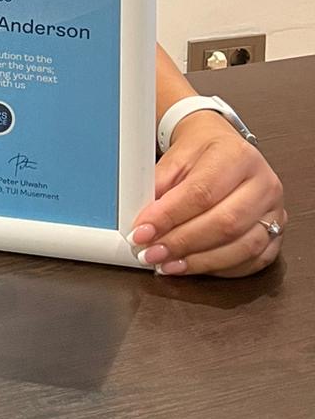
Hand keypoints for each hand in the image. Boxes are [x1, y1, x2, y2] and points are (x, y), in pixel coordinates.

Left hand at [130, 111, 285, 277]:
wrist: (225, 149)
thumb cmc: (202, 151)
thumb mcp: (175, 155)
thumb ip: (158, 184)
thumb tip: (142, 218)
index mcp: (238, 156)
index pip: (202, 193)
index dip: (169, 217)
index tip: (142, 231)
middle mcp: (263, 184)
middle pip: (224, 223)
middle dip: (182, 243)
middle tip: (151, 253)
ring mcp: (275, 212)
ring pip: (241, 248)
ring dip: (199, 261)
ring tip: (167, 264)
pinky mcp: (277, 234)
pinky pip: (252, 262)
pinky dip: (219, 269)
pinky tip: (192, 266)